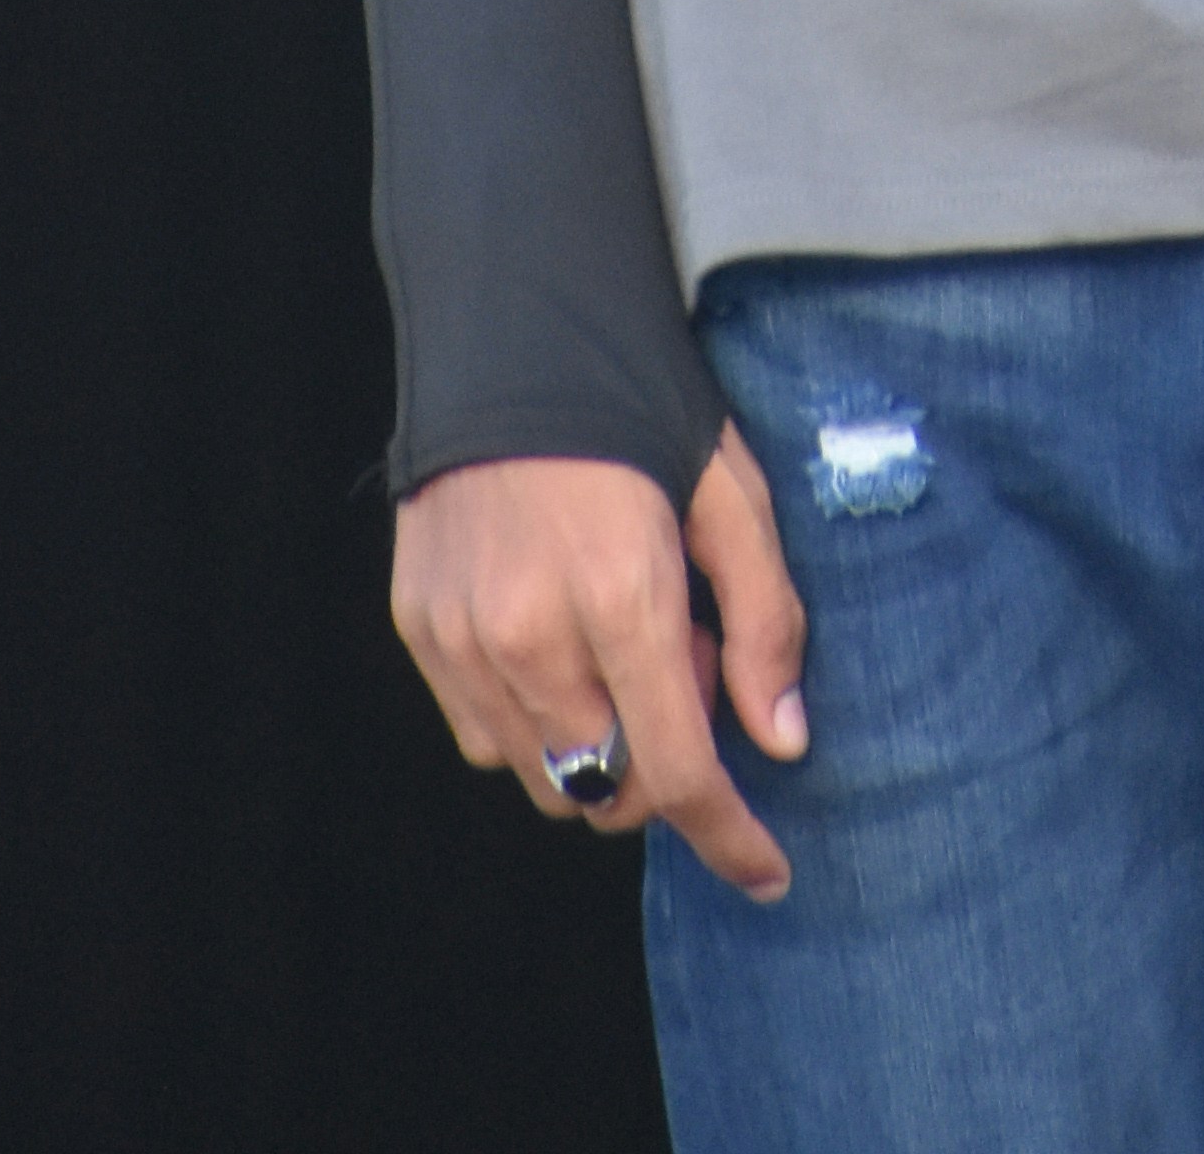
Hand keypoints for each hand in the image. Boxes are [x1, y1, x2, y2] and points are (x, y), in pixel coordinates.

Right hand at [390, 425, 807, 898]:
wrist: (514, 331)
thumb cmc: (639, 407)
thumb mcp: (732, 493)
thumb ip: (765, 619)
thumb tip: (782, 738)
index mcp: (623, 598)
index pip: (680, 770)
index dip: (730, 836)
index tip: (768, 871)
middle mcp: (533, 637)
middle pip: (610, 791)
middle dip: (665, 760)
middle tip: (686, 656)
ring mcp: (465, 640)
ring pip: (546, 778)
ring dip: (599, 745)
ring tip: (617, 638)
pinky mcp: (421, 632)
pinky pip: (485, 737)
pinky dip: (535, 721)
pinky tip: (559, 638)